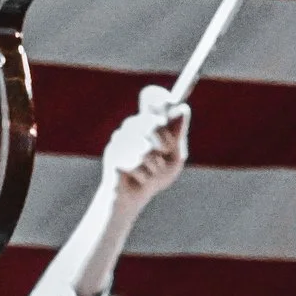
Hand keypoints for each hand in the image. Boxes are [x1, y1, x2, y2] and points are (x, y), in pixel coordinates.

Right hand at [103, 84, 188, 205]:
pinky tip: (139, 179)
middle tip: (164, 153)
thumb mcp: (174, 155)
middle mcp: (132, 127)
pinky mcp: (112, 156)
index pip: (152, 98)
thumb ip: (177, 134)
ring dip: (155, 166)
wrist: (134, 198)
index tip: (172, 101)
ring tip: (150, 172)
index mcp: (148, 122)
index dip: (160, 98)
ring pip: (146, 148)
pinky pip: (136, 164)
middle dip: (165, 142)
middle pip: (152, 122)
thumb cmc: (156, 175)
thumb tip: (182, 108)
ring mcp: (120, 140)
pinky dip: (144, 176)